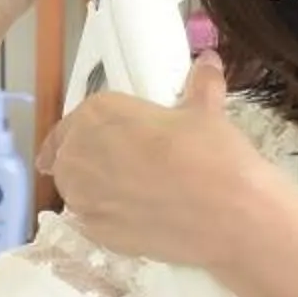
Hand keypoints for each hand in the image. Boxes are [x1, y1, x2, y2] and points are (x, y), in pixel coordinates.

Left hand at [35, 53, 285, 269]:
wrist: (227, 214)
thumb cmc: (211, 153)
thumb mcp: (206, 112)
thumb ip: (200, 86)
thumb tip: (208, 63)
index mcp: (97, 113)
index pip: (78, 118)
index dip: (93, 129)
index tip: (108, 136)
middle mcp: (78, 154)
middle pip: (70, 155)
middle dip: (90, 157)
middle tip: (125, 164)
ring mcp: (81, 197)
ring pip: (75, 189)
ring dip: (94, 188)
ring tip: (131, 192)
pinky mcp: (94, 233)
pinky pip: (91, 220)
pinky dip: (108, 218)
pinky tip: (136, 217)